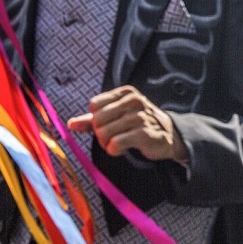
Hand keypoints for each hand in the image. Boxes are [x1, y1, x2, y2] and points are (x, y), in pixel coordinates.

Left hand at [67, 86, 186, 161]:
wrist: (171, 135)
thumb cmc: (141, 123)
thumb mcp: (119, 115)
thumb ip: (93, 119)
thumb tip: (71, 124)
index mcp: (126, 93)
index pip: (94, 105)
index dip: (97, 118)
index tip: (109, 124)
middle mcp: (134, 102)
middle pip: (97, 120)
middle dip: (100, 133)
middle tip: (113, 137)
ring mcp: (140, 117)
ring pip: (104, 133)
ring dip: (107, 144)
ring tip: (118, 143)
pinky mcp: (145, 134)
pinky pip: (115, 144)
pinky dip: (114, 150)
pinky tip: (123, 149)